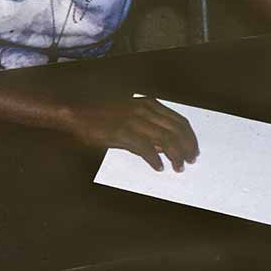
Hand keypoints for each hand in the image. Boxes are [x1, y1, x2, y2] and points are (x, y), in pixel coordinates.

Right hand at [64, 98, 198, 171]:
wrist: (78, 113)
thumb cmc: (103, 114)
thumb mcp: (131, 114)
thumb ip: (149, 126)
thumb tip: (165, 145)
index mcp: (149, 104)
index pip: (180, 121)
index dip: (190, 138)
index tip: (193, 150)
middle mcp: (144, 110)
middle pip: (177, 131)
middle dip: (187, 148)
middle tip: (190, 161)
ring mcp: (134, 120)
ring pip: (166, 140)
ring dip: (175, 156)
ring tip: (178, 167)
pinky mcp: (122, 132)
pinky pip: (146, 148)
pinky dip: (155, 159)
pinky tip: (159, 167)